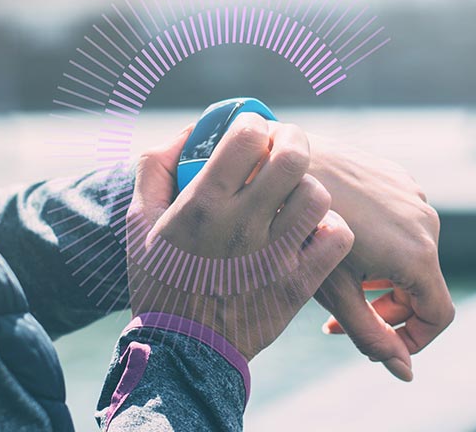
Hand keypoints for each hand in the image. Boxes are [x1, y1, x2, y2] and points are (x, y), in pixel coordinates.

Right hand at [126, 113, 355, 359]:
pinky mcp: (298, 284)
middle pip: (292, 158)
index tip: (251, 132)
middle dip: (292, 141)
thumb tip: (191, 131)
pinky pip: (336, 238)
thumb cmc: (160, 281)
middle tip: (285, 148)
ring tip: (295, 196)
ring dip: (308, 188)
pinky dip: (330, 228)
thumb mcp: (139, 221)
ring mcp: (274, 257)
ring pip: (318, 195)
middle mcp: (241, 226)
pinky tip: (311, 231)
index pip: (247, 137)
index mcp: (202, 205)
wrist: (181, 352)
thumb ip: (156, 167)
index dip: (254, 124)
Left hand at [307, 133, 453, 381]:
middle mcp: (428, 223)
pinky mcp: (400, 178)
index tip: (378, 343)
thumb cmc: (304, 230)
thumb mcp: (337, 292)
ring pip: (411, 254)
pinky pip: (402, 223)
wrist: (286, 163)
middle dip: (388, 309)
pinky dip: (382, 243)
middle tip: (344, 318)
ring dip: (383, 276)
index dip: (414, 340)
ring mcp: (415, 196)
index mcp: (418, 255)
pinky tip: (342, 239)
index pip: (439, 316)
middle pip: (423, 286)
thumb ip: (372, 336)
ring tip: (340, 276)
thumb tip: (405, 374)